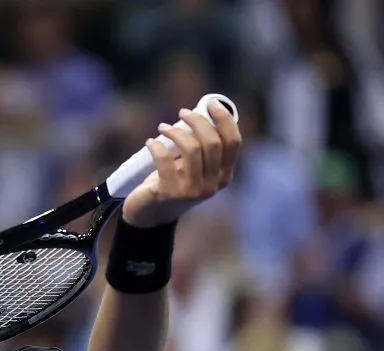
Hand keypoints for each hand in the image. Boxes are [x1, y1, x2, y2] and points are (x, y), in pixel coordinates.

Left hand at [122, 100, 241, 227]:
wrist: (150, 213)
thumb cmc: (172, 181)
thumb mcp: (193, 166)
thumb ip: (201, 147)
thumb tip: (200, 113)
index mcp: (224, 176)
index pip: (233, 143)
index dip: (224, 120)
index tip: (210, 104)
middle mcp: (213, 185)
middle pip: (212, 143)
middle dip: (198, 121)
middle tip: (182, 113)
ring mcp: (192, 191)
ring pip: (192, 149)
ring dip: (175, 132)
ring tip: (162, 127)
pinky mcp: (170, 193)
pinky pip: (165, 160)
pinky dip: (157, 146)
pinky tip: (150, 143)